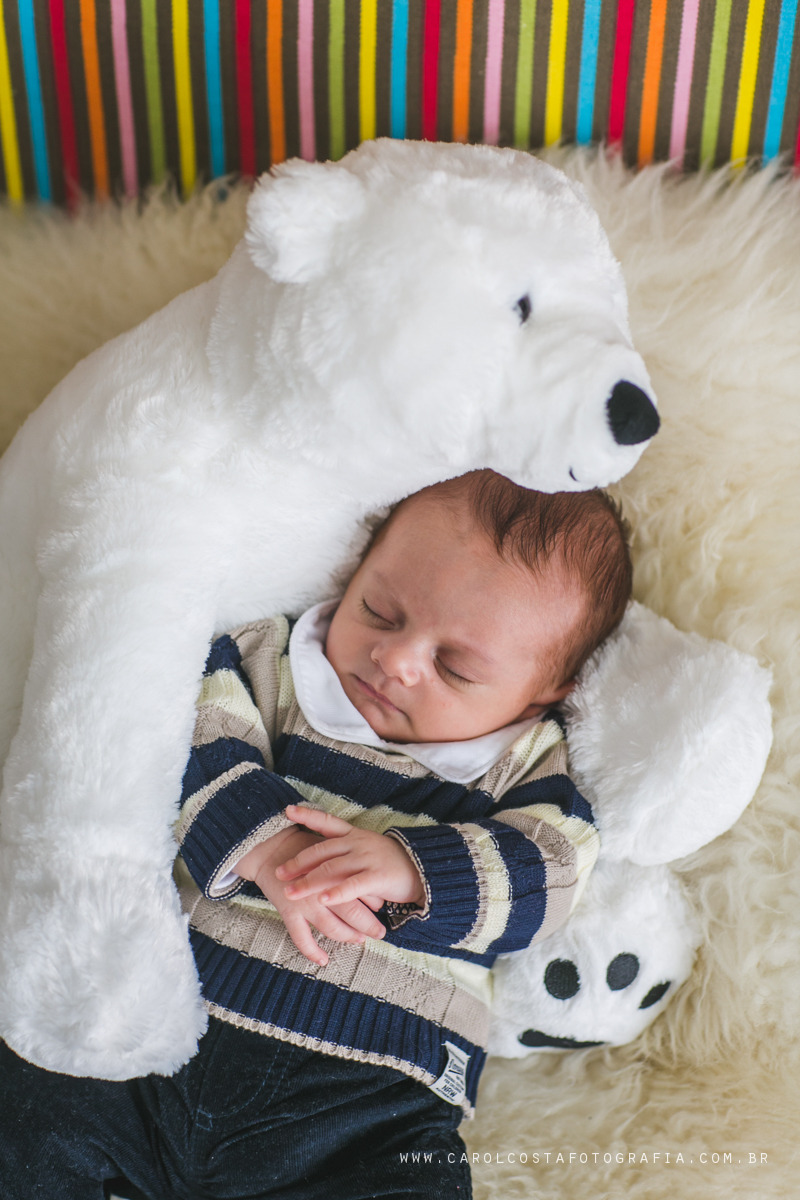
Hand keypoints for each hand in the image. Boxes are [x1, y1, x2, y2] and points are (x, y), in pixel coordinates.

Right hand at [236, 825, 385, 966]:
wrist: (270, 848)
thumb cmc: (304, 849)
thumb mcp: (329, 851)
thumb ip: (347, 867)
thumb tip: (370, 884)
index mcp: (334, 870)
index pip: (361, 889)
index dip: (376, 900)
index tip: (385, 908)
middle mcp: (322, 888)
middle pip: (351, 911)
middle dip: (368, 925)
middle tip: (380, 933)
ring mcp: (305, 902)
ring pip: (331, 927)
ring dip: (347, 936)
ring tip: (359, 940)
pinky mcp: (288, 911)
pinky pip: (301, 937)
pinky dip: (312, 951)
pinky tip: (323, 960)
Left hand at [277, 805, 425, 908]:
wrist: (423, 869)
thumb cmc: (390, 863)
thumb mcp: (367, 850)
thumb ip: (345, 852)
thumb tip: (317, 859)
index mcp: (355, 835)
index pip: (327, 822)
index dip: (308, 815)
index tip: (288, 810)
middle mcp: (358, 843)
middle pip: (322, 851)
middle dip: (298, 862)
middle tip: (279, 872)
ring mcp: (367, 859)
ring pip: (332, 869)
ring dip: (309, 882)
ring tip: (291, 893)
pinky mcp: (378, 877)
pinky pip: (353, 885)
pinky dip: (336, 893)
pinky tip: (323, 900)